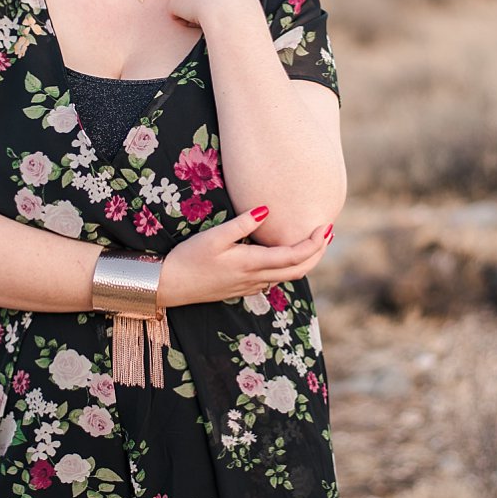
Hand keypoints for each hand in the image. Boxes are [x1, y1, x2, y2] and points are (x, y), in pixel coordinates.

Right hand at [156, 207, 333, 308]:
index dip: (314, 243)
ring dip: (305, 260)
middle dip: (318, 253)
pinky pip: (274, 279)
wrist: (169, 286)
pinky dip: (288, 267)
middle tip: (328, 233)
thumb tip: (265, 209)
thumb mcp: (213, 237)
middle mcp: (256, 278)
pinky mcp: (242, 288)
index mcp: (252, 264)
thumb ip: (241, 224)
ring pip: (288, 277)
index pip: (294, 256)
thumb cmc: (188, 258)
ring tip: (314, 241)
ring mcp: (250, 286)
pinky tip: (285, 254)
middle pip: (299, 270)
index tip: (325, 227)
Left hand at [167, 0, 256, 31]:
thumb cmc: (241, 2)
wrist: (229, 10)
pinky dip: (189, 22)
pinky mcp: (174, 0)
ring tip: (211, 16)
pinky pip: (180, 17)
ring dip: (197, 13)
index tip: (224, 3)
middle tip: (217, 12)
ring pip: (189, 5)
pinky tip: (201, 22)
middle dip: (203, 2)